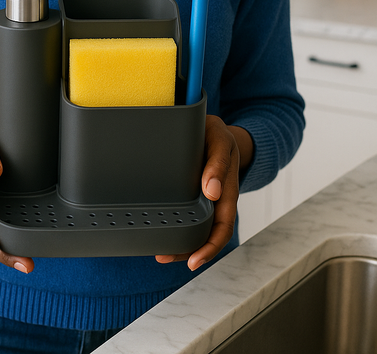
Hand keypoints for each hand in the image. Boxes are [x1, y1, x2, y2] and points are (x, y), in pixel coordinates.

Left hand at [155, 115, 252, 270]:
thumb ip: (218, 163)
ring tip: (159, 251)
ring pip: (194, 228)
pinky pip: (185, 214)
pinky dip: (175, 225)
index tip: (194, 260)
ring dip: (179, 243)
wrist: (212, 127)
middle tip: (164, 256)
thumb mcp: (221, 141)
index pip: (222, 227)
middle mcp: (216, 199)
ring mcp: (203, 198)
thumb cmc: (217, 135)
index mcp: (227, 191)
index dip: (210, 247)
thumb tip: (211, 191)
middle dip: (188, 251)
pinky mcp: (190, 193)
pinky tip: (161, 229)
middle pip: (206, 234)